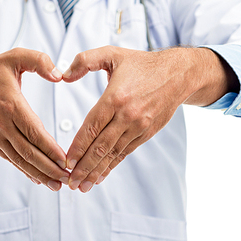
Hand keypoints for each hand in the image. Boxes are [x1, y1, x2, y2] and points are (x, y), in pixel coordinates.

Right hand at [0, 48, 69, 190]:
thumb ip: (40, 61)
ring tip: (56, 185)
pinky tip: (37, 178)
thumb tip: (59, 76)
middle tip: (67, 179)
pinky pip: (8, 158)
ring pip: (18, 159)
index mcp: (11, 104)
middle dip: (49, 168)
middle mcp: (1, 123)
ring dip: (38, 173)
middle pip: (28, 151)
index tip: (66, 161)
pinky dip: (23, 169)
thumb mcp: (15, 56)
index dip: (50, 149)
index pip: (34, 132)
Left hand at [63, 46, 237, 192]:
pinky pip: (125, 152)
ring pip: (113, 153)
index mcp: (116, 97)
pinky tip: (101, 176)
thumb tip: (62, 76)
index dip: (78, 147)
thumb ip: (84, 61)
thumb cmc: (141, 63)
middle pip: (101, 146)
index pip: (92, 127)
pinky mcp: (146, 133)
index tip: (67, 162)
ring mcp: (138, 126)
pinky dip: (112, 165)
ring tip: (83, 186)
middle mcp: (127, 115)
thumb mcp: (111, 54)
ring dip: (97, 171)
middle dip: (84, 167)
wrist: (178, 74)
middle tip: (71, 183)